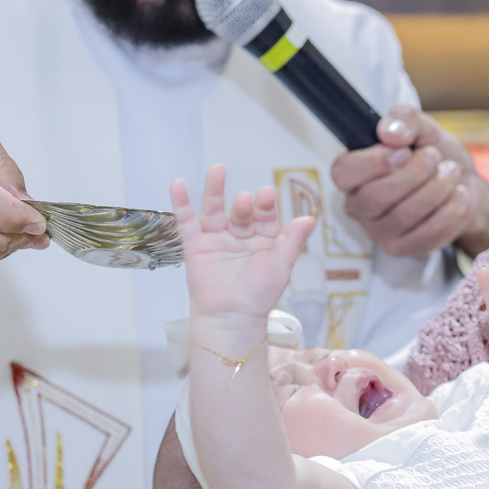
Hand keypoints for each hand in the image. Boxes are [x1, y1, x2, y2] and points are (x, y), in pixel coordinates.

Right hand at [171, 164, 315, 320]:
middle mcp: (240, 237)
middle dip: (243, 205)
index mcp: (263, 241)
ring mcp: (217, 239)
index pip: (265, 217)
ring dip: (214, 190)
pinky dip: (181, 204)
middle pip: (240, 212)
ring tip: (216, 170)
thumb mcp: (280, 266)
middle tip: (245, 201)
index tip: (266, 195)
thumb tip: (310, 218)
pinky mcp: (195, 245)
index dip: (265, 206)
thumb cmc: (259, 295)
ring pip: (214, 210)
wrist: (231, 318)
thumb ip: (292, 241)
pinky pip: (187, 222)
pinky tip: (178, 185)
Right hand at [330, 106, 480, 257]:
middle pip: (376, 197)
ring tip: (451, 172)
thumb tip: (389, 132)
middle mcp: (360, 207)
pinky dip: (450, 211)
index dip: (373, 162)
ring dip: (436, 189)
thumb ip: (405, 120)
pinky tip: (459, 195)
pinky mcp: (403, 250)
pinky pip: (426, 235)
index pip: (343, 173)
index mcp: (354, 175)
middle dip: (415, 173)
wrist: (463, 186)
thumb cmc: (435, 157)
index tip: (403, 150)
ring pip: (404, 215)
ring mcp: (380, 232)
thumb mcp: (424, 128)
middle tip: (435, 157)